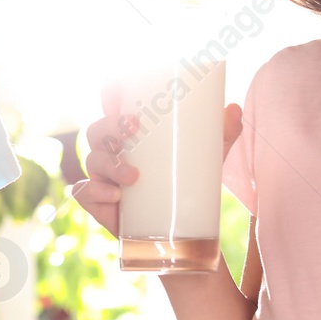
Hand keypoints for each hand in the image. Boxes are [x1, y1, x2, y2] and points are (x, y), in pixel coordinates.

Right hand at [70, 84, 242, 234]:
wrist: (178, 232)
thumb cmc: (185, 184)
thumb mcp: (207, 158)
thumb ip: (222, 133)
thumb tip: (234, 108)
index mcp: (129, 135)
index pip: (110, 106)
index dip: (107, 91)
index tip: (117, 87)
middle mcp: (110, 151)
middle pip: (97, 130)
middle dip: (110, 125)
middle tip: (132, 127)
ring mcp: (101, 176)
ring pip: (93, 160)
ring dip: (110, 165)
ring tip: (134, 176)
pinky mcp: (98, 202)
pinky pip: (85, 193)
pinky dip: (96, 192)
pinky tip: (115, 196)